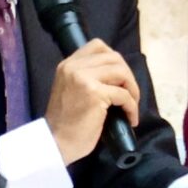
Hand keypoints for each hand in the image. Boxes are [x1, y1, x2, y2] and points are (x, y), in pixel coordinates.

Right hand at [44, 40, 141, 164]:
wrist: (55, 142)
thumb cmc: (65, 122)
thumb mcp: (69, 89)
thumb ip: (85, 77)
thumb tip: (115, 74)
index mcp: (67, 64)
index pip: (97, 46)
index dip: (114, 59)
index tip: (119, 78)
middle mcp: (74, 67)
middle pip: (114, 57)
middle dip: (128, 75)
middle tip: (130, 94)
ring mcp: (84, 79)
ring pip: (122, 72)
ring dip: (133, 88)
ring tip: (132, 104)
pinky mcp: (95, 94)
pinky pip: (124, 95)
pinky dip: (132, 107)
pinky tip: (130, 118)